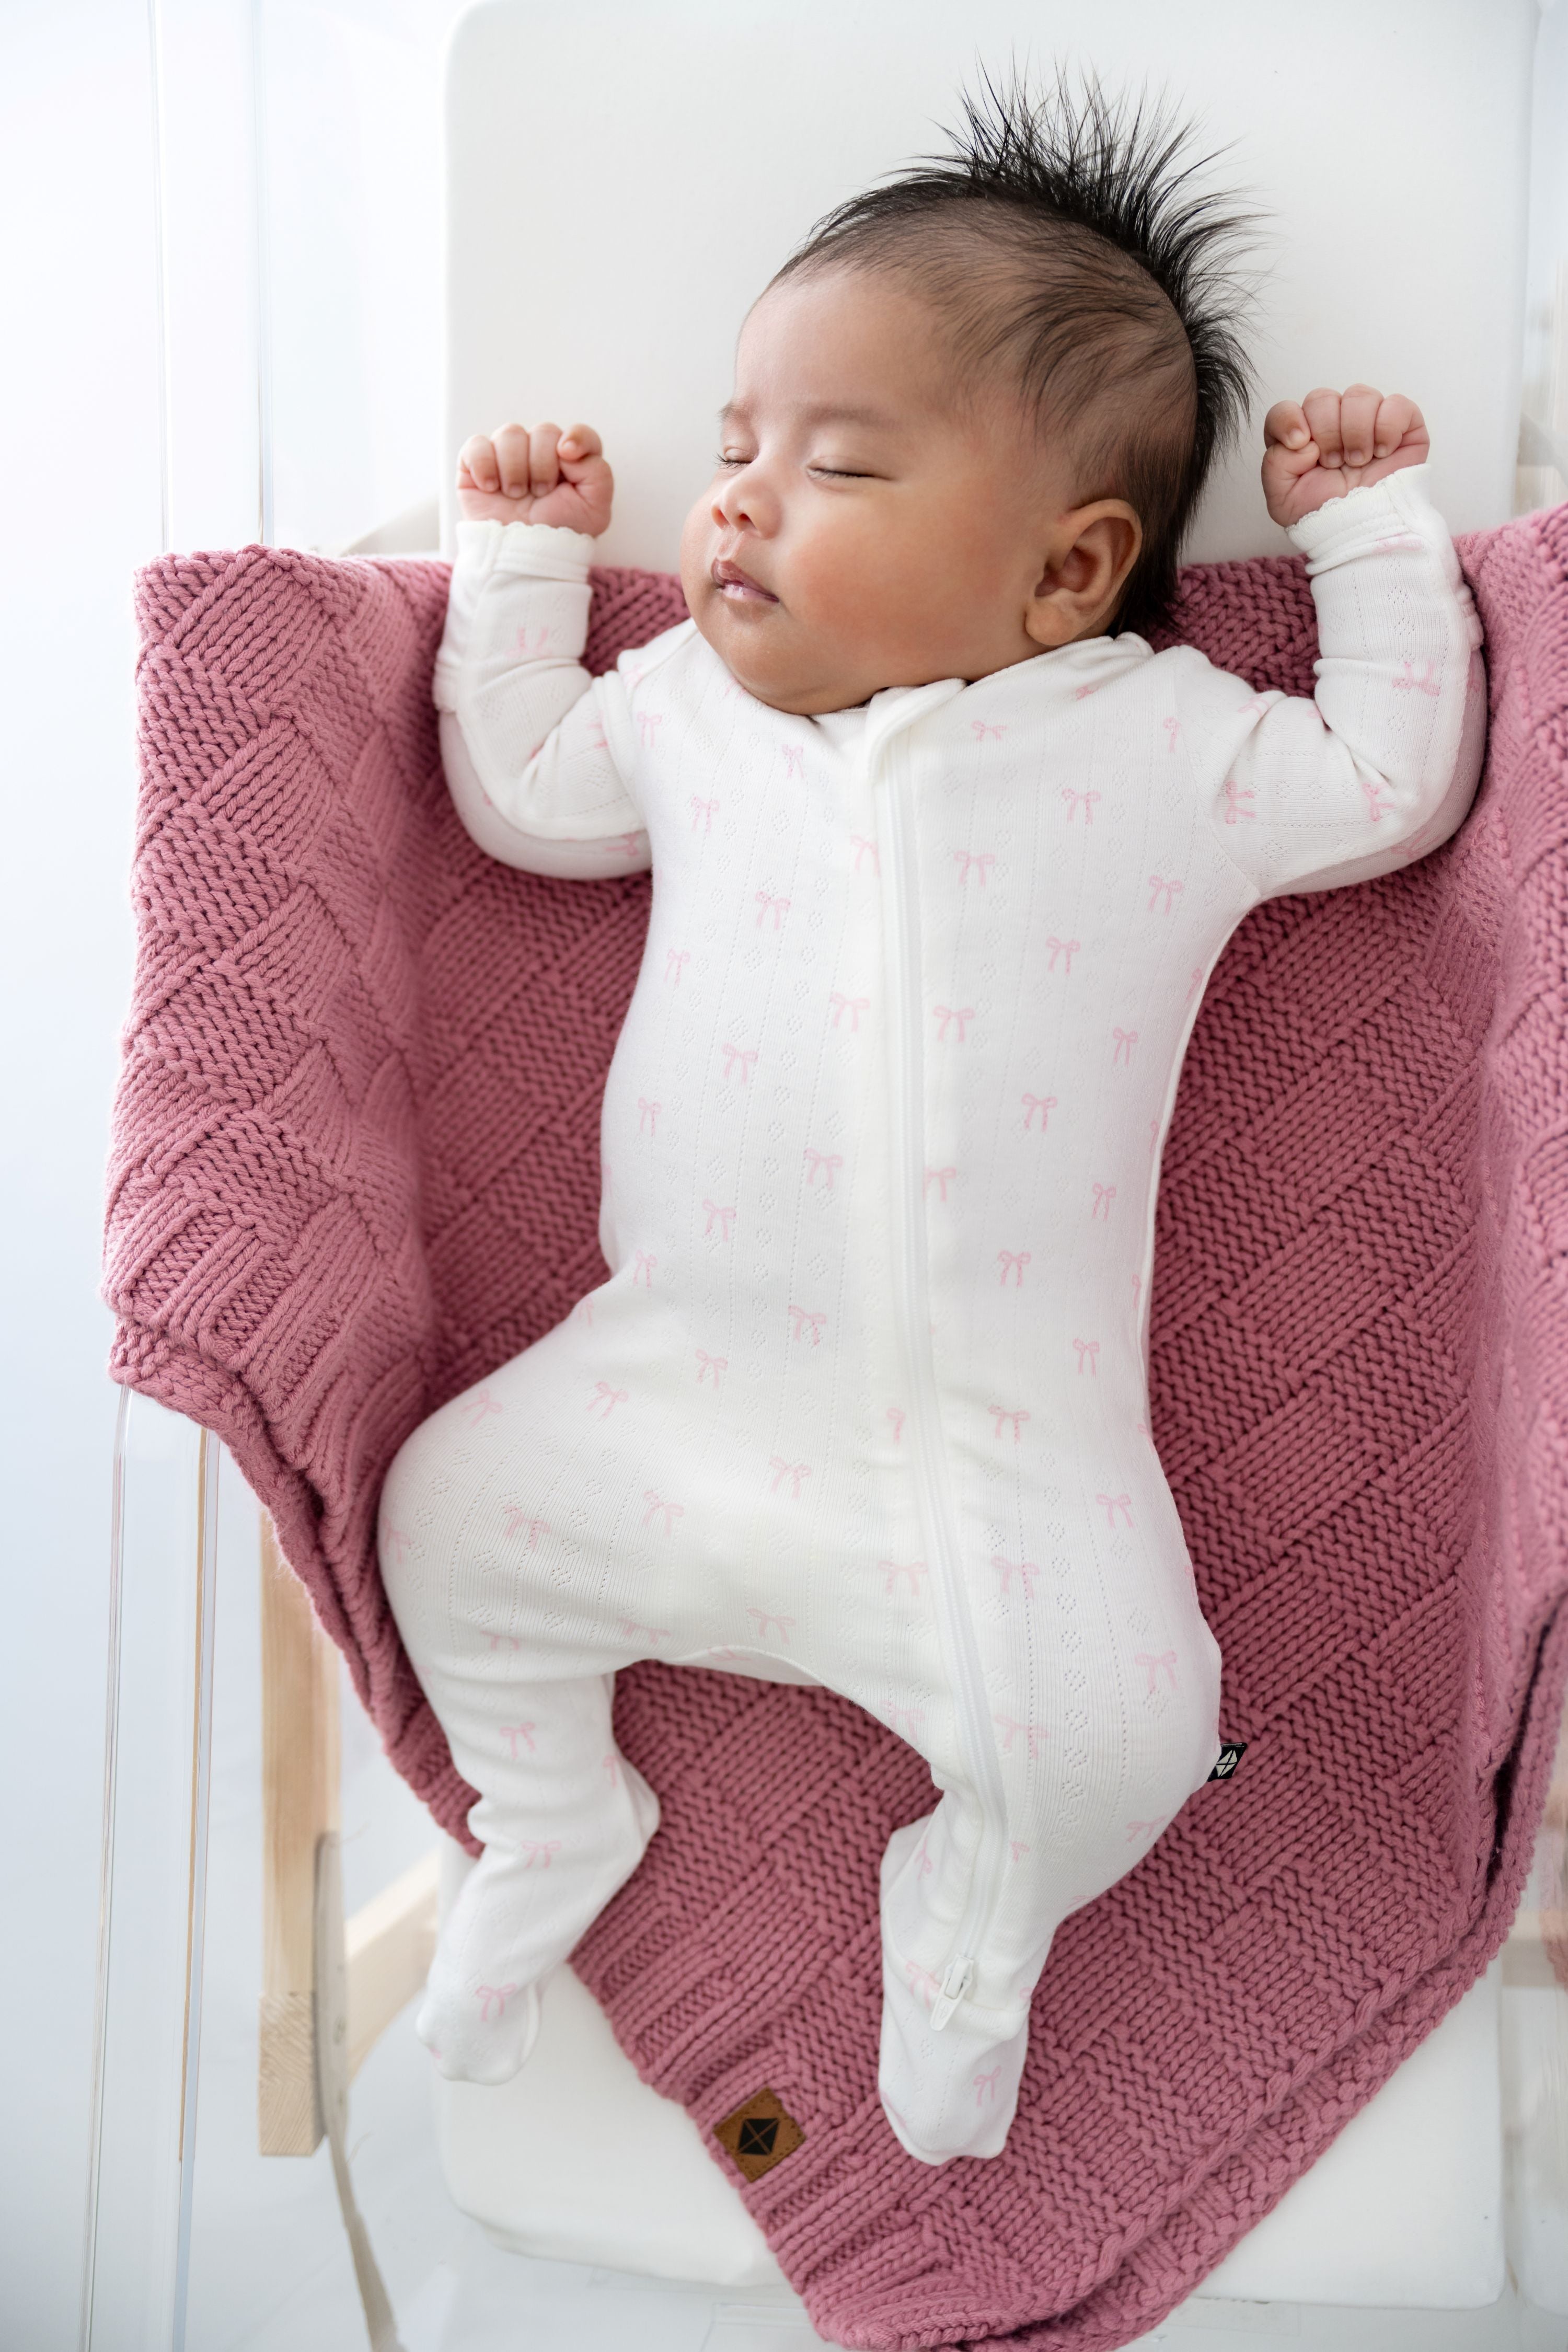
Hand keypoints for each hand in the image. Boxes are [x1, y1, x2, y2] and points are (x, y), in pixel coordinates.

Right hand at [456, 420, 612, 534]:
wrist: (522, 560)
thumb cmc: (558, 536)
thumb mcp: (595, 510)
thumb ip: (597, 471)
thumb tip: (565, 446)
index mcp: (572, 464)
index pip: (580, 434)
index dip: (576, 438)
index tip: (567, 455)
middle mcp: (540, 455)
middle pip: (544, 431)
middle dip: (543, 465)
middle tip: (540, 494)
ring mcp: (508, 457)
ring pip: (510, 433)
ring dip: (514, 468)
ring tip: (516, 496)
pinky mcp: (477, 465)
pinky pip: (477, 445)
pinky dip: (484, 465)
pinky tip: (490, 488)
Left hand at [1262, 386, 1427, 528]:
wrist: (1361, 532)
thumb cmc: (1325, 515)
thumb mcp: (1283, 498)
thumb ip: (1275, 462)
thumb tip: (1302, 438)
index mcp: (1301, 438)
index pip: (1284, 410)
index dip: (1288, 420)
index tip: (1299, 443)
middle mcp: (1332, 424)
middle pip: (1322, 398)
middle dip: (1327, 432)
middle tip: (1333, 463)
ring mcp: (1367, 420)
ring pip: (1359, 395)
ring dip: (1356, 432)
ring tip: (1358, 462)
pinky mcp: (1401, 424)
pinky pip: (1395, 404)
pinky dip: (1387, 428)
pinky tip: (1381, 453)